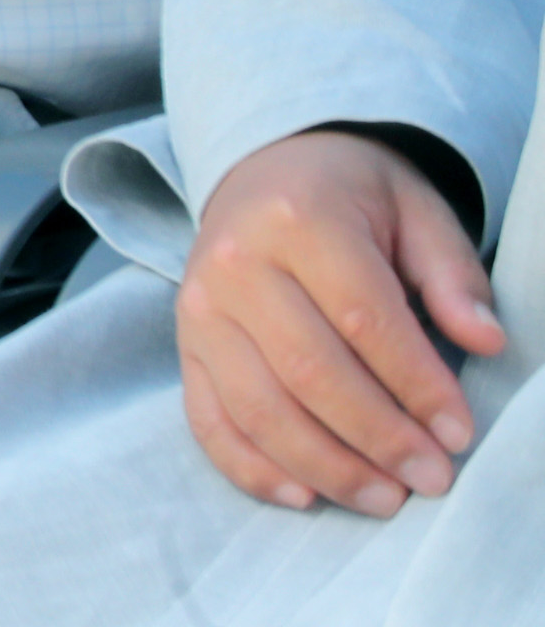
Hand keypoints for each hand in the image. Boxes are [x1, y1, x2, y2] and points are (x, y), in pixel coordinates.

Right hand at [177, 130, 503, 514]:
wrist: (264, 171)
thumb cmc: (353, 200)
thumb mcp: (416, 212)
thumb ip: (452, 275)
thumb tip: (485, 341)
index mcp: (298, 220)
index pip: (362, 318)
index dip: (415, 384)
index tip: (459, 434)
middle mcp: (236, 263)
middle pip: (308, 370)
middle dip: (378, 437)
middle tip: (432, 478)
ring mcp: (200, 308)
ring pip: (258, 406)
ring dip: (325, 466)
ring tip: (385, 499)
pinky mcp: (185, 346)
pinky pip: (208, 419)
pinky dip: (251, 469)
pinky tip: (304, 496)